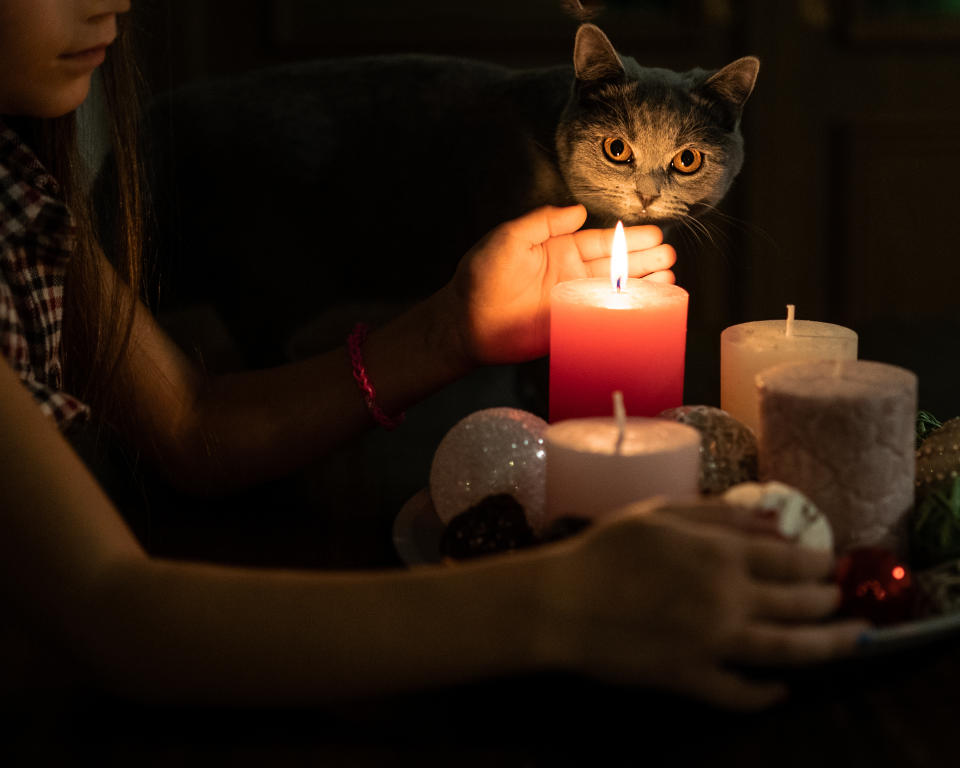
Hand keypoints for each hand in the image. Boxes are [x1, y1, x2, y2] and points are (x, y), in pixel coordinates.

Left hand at [445, 204, 674, 364]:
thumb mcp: (511, 237)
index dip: (629, 239)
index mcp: (560, 250)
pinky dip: (625, 315)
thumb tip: (579, 211)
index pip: (602, 241)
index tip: (655, 236)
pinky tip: (646, 310)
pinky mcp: (570, 327)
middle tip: (670, 257)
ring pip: (615, 292)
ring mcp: (573, 302)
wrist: (466, 321)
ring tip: (669, 281)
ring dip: (642, 287)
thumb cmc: (482, 276)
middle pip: (616, 265)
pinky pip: (603, 320)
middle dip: (645, 260)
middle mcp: (571, 274)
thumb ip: (544, 221)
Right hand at [539, 498, 868, 709]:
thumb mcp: (661, 514)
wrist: (564, 603)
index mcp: (722, 554)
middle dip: (828, 601)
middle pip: (800, 604)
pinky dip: (766, 694)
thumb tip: (774, 523)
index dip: (819, 562)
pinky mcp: (694, 680)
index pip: (792, 559)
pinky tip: (781, 690)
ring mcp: (716, 644)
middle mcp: (730, 600)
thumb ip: (719, 514)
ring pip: (789, 651)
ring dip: (827, 647)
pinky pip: (741, 694)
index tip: (830, 563)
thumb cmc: (607, 549)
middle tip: (840, 600)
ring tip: (849, 643)